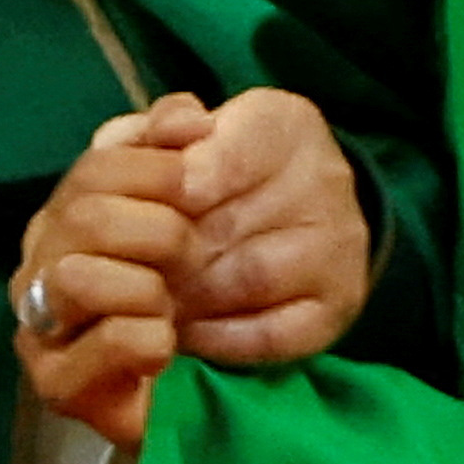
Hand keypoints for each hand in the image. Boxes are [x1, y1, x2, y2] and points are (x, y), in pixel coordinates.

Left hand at [10, 89, 376, 449]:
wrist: (292, 207)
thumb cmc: (218, 165)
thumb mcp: (186, 131)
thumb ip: (153, 131)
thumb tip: (141, 144)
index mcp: (285, 124)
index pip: (229, 157)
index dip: (176, 188)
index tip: (139, 212)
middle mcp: (326, 181)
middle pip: (232, 224)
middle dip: (169, 252)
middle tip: (123, 270)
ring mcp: (340, 246)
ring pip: (252, 279)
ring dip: (189, 296)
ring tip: (145, 299)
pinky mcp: (339, 306)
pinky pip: (274, 333)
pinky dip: (220, 339)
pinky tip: (183, 331)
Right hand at [11, 95, 210, 450]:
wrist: (233, 363)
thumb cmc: (216, 267)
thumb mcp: (211, 184)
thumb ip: (183, 141)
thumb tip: (184, 116)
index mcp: (69, 211)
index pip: (95, 167)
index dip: (154, 169)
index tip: (197, 189)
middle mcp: (43, 263)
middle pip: (81, 216)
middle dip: (157, 231)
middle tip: (193, 256)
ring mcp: (43, 326)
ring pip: (73, 279)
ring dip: (144, 288)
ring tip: (172, 307)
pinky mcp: (61, 387)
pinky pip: (90, 350)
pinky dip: (139, 340)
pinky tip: (164, 344)